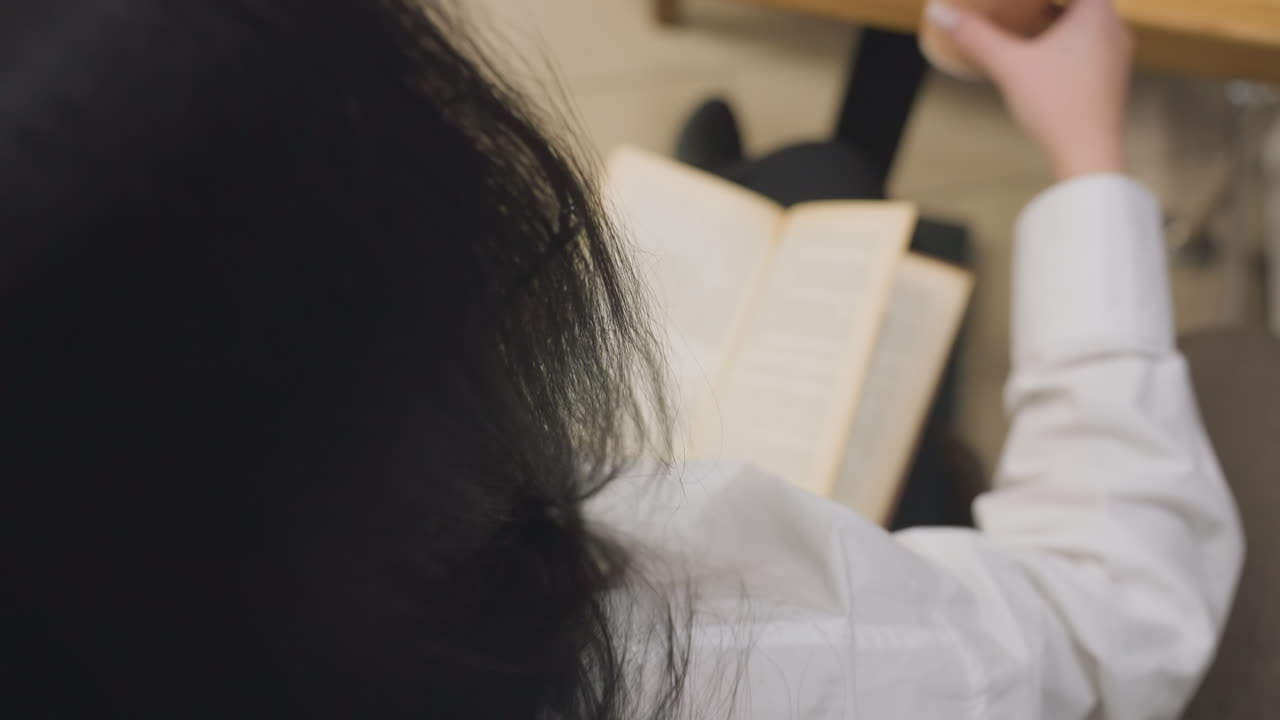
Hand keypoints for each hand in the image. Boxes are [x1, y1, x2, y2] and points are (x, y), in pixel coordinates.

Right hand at [926, 0, 1134, 180]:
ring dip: (1063, 20)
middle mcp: (1114, 29)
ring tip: (1033, 24)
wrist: (1087, 153)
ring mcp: (1117, 55)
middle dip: (1053, 3)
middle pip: (1084, 2)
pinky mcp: (1111, 79)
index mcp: (1096, 13)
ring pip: (1090, 24)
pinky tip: (1047, 59)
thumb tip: (940, 12)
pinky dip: (1071, 43)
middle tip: (1023, 5)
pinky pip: (1092, 47)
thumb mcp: (1009, 65)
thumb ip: (976, 36)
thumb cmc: (1056, 104)